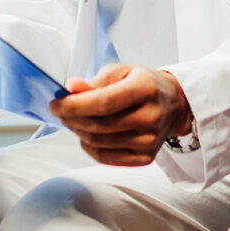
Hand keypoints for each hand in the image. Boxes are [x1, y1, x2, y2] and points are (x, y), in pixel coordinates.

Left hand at [47, 64, 192, 166]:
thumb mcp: (121, 72)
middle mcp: (151, 117)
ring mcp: (150, 141)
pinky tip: (85, 135)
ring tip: (71, 121)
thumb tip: (71, 88)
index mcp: (145, 89)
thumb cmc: (143, 84)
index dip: (74, 105)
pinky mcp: (146, 157)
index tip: (55, 104)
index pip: (103, 102)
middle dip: (71, 119)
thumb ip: (95, 82)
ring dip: (78, 132)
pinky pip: (108, 158)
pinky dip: (89, 148)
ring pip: (100, 143)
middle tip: (60, 112)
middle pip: (99, 125)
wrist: (174, 104)